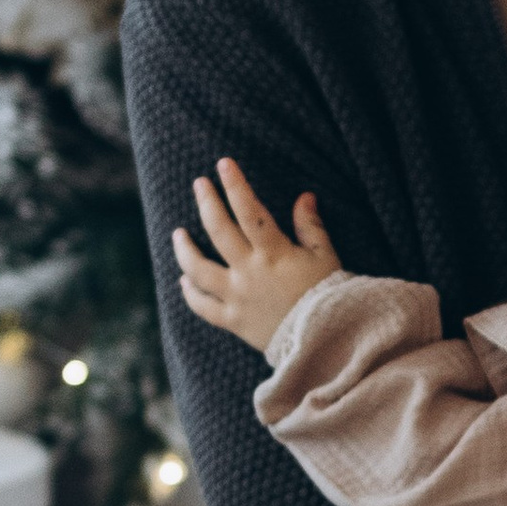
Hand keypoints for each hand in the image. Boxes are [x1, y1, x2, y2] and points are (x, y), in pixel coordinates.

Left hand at [171, 158, 343, 352]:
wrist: (325, 341)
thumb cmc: (328, 295)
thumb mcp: (325, 256)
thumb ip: (311, 226)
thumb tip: (304, 196)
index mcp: (274, 253)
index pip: (250, 210)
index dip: (235, 185)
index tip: (223, 164)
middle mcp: (250, 271)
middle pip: (219, 231)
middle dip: (207, 203)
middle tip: (199, 184)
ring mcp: (237, 297)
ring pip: (199, 269)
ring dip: (184, 250)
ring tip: (178, 233)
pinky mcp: (233, 320)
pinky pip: (203, 307)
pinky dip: (190, 293)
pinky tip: (183, 280)